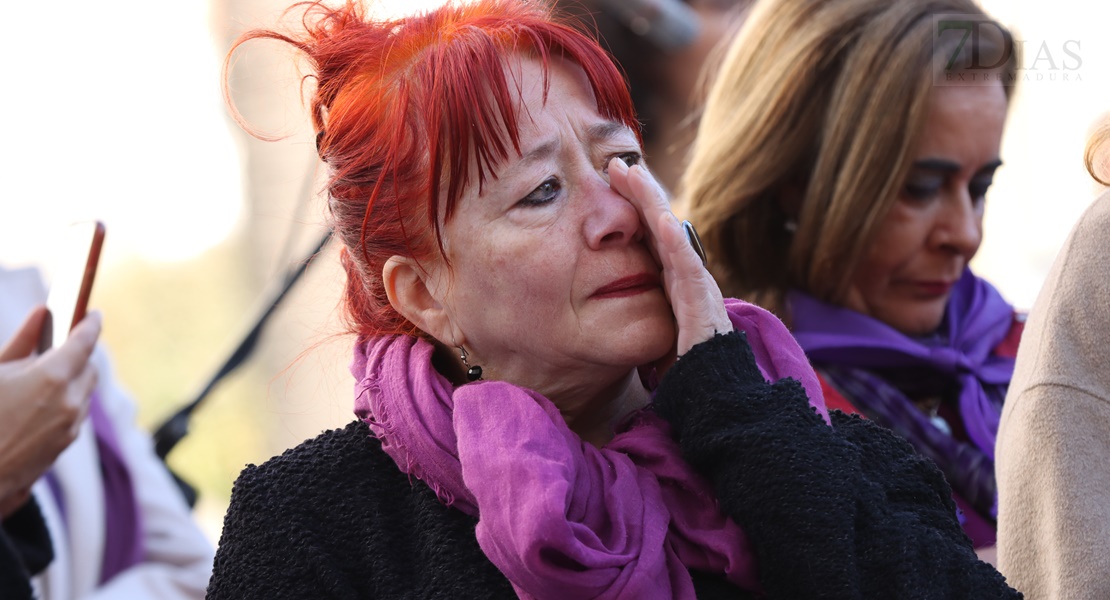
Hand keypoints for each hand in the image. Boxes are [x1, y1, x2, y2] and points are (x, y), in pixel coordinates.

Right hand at [0, 307, 99, 516]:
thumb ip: (22, 341)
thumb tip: (42, 312)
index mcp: (53, 378)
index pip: (85, 341)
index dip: (91, 323)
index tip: (94, 313)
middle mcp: (70, 401)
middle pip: (89, 368)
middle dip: (78, 356)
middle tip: (63, 346)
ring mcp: (70, 426)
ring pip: (84, 393)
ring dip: (72, 381)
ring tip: (45, 377)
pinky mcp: (65, 443)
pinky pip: (74, 414)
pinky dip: (65, 402)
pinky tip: (40, 404)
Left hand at [607, 157, 731, 368]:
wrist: (716, 406)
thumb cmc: (685, 378)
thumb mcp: (652, 336)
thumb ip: (640, 315)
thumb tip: (608, 306)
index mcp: (674, 286)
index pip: (651, 238)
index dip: (634, 208)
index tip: (612, 181)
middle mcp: (689, 283)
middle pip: (662, 228)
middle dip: (641, 194)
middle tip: (615, 164)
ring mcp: (700, 293)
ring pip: (674, 239)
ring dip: (653, 205)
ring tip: (632, 175)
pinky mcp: (705, 310)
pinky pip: (688, 271)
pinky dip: (674, 244)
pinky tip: (658, 220)